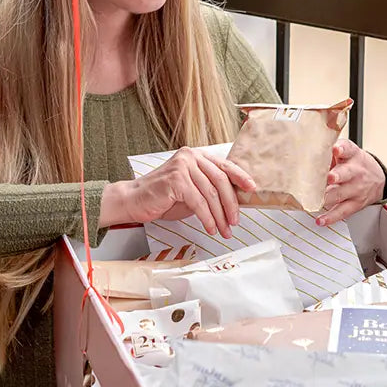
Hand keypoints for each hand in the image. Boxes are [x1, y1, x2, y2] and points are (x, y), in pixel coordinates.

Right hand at [100, 147, 255, 239]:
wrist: (134, 200)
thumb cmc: (163, 197)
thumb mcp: (191, 190)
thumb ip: (208, 189)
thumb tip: (234, 200)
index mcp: (195, 155)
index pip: (224, 164)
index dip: (240, 177)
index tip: (252, 189)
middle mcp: (190, 156)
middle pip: (220, 180)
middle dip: (231, 204)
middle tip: (235, 221)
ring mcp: (182, 166)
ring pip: (211, 193)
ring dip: (220, 216)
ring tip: (224, 230)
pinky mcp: (176, 180)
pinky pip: (199, 202)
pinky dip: (207, 218)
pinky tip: (210, 227)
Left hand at [316, 139, 385, 225]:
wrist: (378, 178)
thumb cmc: (354, 163)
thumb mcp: (346, 151)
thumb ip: (329, 150)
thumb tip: (304, 150)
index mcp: (352, 155)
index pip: (348, 149)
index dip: (341, 149)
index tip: (335, 150)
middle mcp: (355, 172)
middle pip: (346, 173)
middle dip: (337, 175)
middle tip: (329, 177)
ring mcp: (356, 189)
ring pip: (342, 193)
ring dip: (330, 197)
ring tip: (318, 200)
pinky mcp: (355, 204)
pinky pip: (342, 212)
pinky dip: (331, 217)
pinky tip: (321, 220)